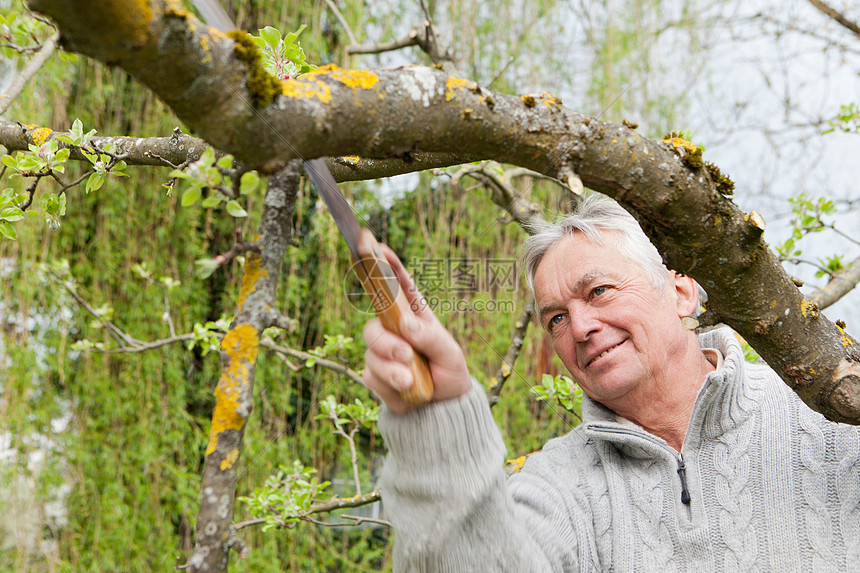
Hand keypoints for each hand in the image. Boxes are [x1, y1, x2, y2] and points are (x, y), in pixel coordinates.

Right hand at [362, 245, 470, 414]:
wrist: (442, 408)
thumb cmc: (449, 370)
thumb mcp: (450, 353)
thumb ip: (430, 338)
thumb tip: (406, 325)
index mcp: (414, 314)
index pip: (396, 285)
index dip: (385, 264)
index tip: (376, 246)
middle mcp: (394, 329)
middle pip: (373, 325)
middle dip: (386, 342)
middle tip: (406, 354)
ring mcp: (382, 352)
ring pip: (371, 353)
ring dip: (391, 368)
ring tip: (410, 379)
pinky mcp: (375, 375)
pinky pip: (371, 376)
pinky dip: (389, 384)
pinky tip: (406, 389)